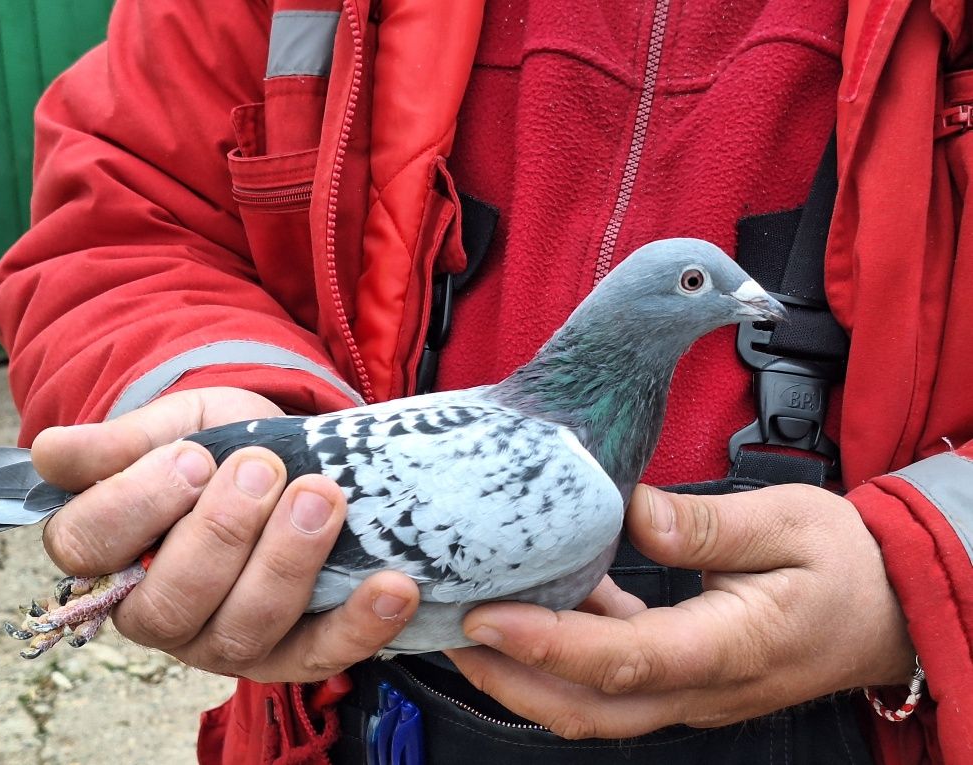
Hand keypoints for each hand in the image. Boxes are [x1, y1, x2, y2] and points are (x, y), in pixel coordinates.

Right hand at [36, 387, 418, 681]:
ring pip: (244, 633)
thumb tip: (52, 454)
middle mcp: (159, 613)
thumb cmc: (215, 443)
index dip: (138, 506)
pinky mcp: (291, 654)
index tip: (192, 457)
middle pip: (171, 604)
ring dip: (287, 566)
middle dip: (222, 534)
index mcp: (109, 555)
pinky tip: (393, 585)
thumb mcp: (172, 424)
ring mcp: (225, 642)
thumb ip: (120, 442)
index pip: (90, 549)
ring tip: (322, 499)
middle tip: (264, 469)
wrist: (281, 455)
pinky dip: (360, 625)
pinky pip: (321, 655)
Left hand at [447, 483, 913, 738]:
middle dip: (509, 677)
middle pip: (589, 708)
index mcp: (731, 647)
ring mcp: (690, 688)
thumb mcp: (791, 522)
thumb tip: (632, 510)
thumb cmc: (845, 565)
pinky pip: (611, 676)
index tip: (486, 615)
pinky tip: (539, 602)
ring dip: (525, 673)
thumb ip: (711, 525)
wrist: (886, 611)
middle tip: (448, 629)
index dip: (550, 643)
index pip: (626, 659)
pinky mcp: (682, 674)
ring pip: (592, 704)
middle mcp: (701, 684)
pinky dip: (563, 651)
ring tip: (470, 623)